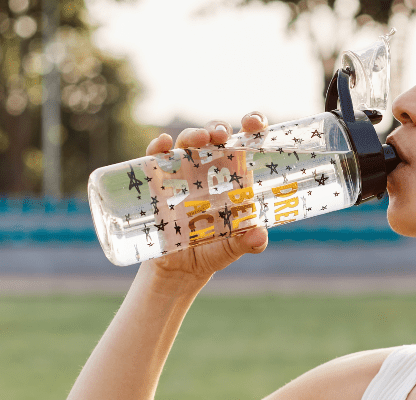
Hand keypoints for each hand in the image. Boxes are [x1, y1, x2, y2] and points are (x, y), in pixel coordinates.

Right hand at [141, 112, 271, 283]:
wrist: (180, 268)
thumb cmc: (213, 250)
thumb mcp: (234, 247)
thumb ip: (250, 241)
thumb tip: (259, 237)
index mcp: (234, 176)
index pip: (246, 142)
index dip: (252, 125)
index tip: (254, 122)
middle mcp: (210, 168)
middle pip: (215, 135)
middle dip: (218, 128)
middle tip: (222, 135)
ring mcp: (183, 172)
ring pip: (187, 142)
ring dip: (193, 134)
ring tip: (200, 139)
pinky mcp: (159, 182)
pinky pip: (156, 158)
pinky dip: (158, 147)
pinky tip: (162, 143)